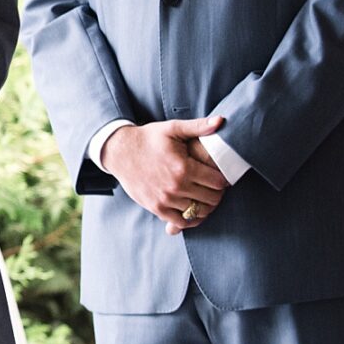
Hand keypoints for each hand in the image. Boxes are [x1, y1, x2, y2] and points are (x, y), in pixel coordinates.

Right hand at [101, 116, 229, 231]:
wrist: (120, 152)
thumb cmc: (148, 139)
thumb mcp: (172, 128)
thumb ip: (198, 126)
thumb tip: (221, 121)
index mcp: (183, 167)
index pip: (218, 182)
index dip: (223, 179)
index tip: (220, 175)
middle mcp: (176, 186)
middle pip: (212, 199)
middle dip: (217, 193)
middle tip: (215, 187)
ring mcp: (166, 200)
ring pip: (199, 212)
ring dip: (206, 206)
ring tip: (204, 196)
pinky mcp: (157, 208)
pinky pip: (182, 222)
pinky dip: (191, 218)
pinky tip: (192, 208)